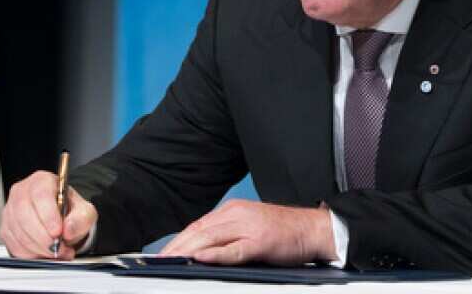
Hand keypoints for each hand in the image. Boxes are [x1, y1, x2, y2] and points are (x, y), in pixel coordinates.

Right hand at [1, 170, 97, 259]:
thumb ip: (81, 219)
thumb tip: (68, 229)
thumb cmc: (70, 212)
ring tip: (56, 253)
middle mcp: (22, 192)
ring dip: (38, 248)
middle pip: (24, 215)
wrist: (62, 221)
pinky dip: (30, 254)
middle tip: (59, 248)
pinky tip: (44, 253)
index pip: (40, 195)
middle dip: (43, 237)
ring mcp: (11, 211)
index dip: (48, 215)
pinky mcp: (6, 229)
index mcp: (42, 181)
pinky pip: (13, 245)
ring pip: (18, 233)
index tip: (58, 232)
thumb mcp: (84, 212)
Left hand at [160, 199, 335, 265]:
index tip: (163, 254)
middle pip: (199, 232)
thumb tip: (202, 252)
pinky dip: (214, 255)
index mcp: (233, 210)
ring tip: (170, 262)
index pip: (198, 226)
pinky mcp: (260, 241)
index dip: (178, 241)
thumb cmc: (284, 232)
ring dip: (187, 252)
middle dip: (176, 248)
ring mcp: (248, 226)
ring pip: (210, 239)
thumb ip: (228, 237)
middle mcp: (237, 214)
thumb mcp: (250, 228)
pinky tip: (200, 259)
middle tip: (158, 262)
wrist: (313, 229)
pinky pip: (233, 249)